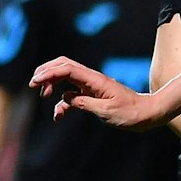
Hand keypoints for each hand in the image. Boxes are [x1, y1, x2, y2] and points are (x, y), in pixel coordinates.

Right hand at [28, 57, 161, 129]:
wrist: (146, 114)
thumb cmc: (130, 113)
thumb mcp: (106, 111)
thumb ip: (84, 104)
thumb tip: (67, 99)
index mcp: (95, 80)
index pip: (67, 69)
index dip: (49, 73)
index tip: (35, 83)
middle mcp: (91, 79)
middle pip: (63, 66)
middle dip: (46, 72)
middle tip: (34, 84)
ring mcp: (91, 85)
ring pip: (65, 77)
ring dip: (51, 84)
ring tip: (43, 95)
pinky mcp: (91, 94)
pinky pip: (72, 94)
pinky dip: (62, 101)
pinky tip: (59, 114)